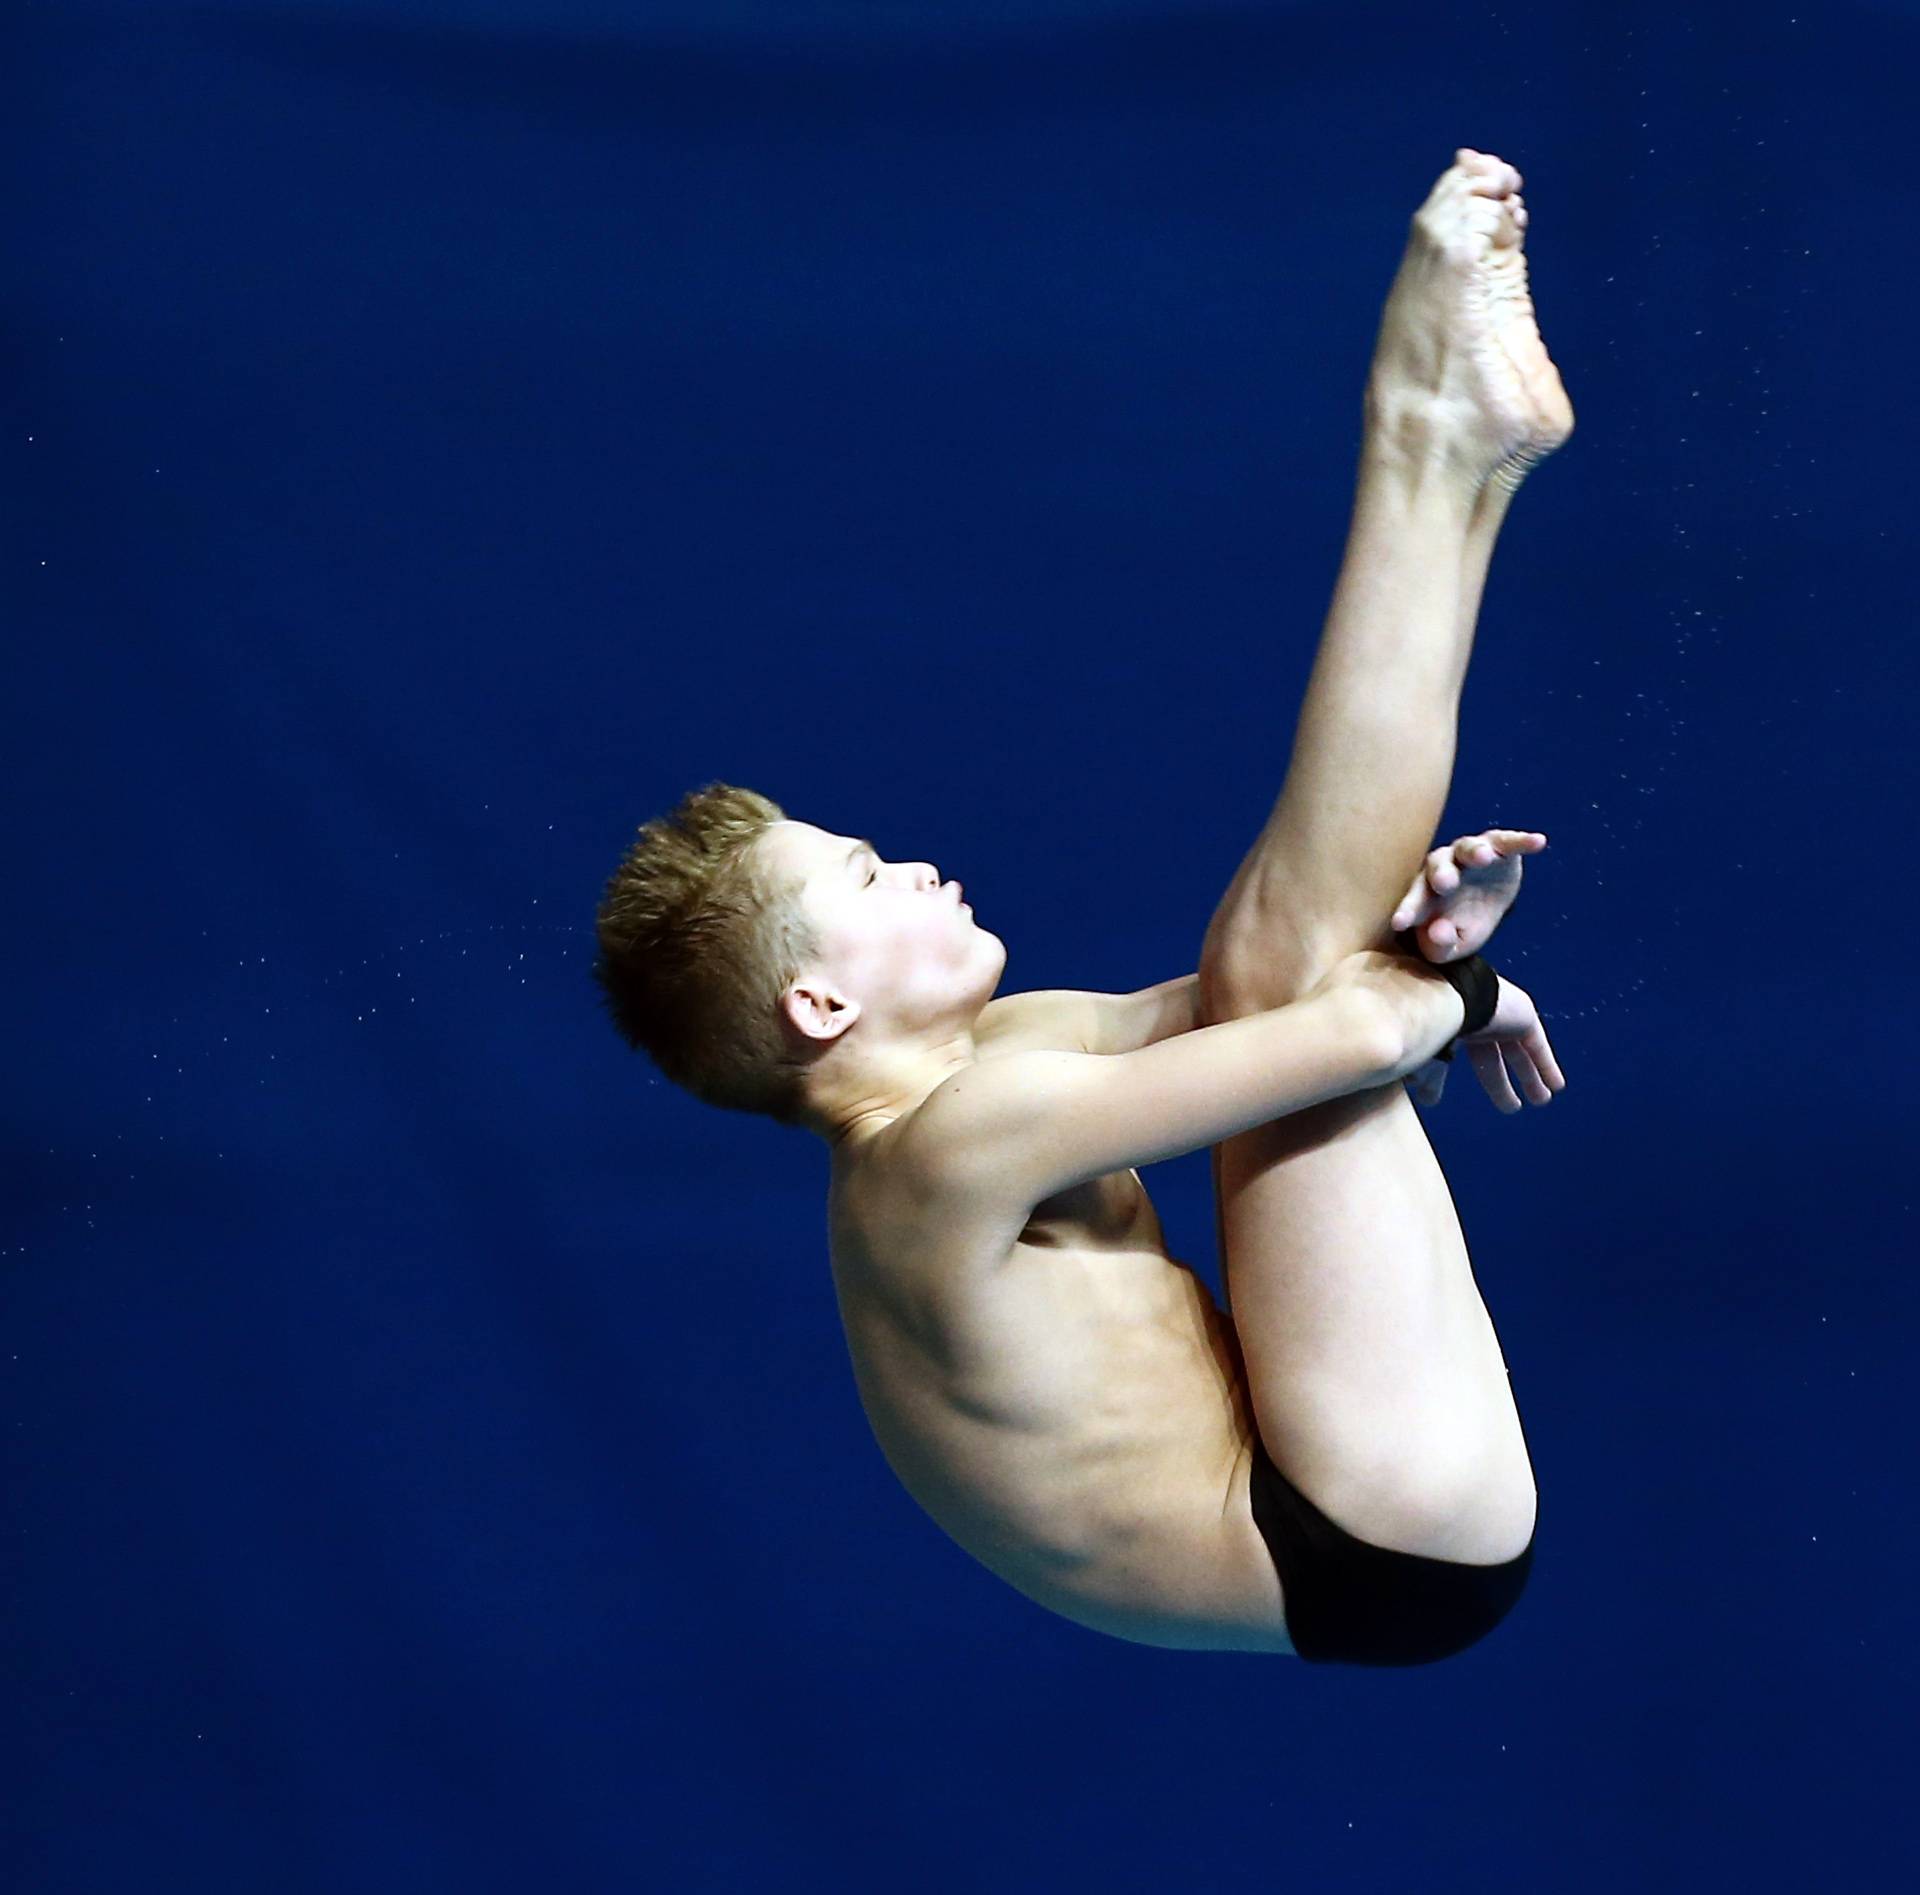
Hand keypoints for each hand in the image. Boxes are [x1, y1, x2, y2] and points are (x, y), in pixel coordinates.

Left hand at [1390, 828, 1546, 962]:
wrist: (1485, 903)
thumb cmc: (1458, 925)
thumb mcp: (1451, 946)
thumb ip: (1440, 945)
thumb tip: (1439, 932)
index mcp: (1425, 895)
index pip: (1413, 902)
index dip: (1407, 910)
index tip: (1400, 923)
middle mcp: (1443, 868)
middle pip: (1437, 865)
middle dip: (1442, 873)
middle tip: (1446, 883)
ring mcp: (1469, 856)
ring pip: (1467, 848)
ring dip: (1476, 851)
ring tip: (1485, 857)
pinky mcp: (1498, 847)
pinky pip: (1508, 841)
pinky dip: (1521, 841)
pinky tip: (1537, 842)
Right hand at [1406, 974, 1565, 1113]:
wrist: (1451, 994)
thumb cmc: (1430, 1021)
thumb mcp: (1429, 1055)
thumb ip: (1430, 1078)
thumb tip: (1429, 1101)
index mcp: (1457, 1026)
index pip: (1475, 1061)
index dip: (1485, 1081)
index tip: (1491, 1098)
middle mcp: (1481, 1020)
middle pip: (1498, 1059)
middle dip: (1506, 1084)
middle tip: (1514, 1106)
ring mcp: (1504, 1017)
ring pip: (1520, 1053)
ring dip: (1531, 1078)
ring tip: (1542, 1100)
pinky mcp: (1524, 1017)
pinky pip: (1538, 1046)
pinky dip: (1546, 1065)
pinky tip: (1557, 1085)